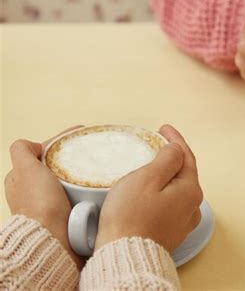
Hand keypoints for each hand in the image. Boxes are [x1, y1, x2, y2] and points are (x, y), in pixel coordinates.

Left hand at [4, 126, 84, 267]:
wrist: (53, 237)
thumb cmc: (39, 204)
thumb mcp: (25, 169)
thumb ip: (22, 150)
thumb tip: (35, 145)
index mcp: (20, 181)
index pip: (40, 153)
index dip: (59, 141)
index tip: (78, 134)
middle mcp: (32, 194)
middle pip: (54, 166)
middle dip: (71, 158)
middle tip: (91, 152)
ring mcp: (49, 205)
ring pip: (67, 181)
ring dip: (81, 175)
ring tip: (97, 168)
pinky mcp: (65, 216)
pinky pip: (77, 196)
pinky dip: (86, 190)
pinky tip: (96, 187)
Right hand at [95, 125, 202, 252]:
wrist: (124, 255)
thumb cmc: (131, 217)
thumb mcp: (148, 178)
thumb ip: (167, 160)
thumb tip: (176, 150)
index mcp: (190, 190)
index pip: (186, 156)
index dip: (175, 139)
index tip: (163, 128)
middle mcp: (192, 207)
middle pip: (184, 172)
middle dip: (172, 156)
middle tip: (158, 143)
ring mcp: (182, 222)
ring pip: (177, 189)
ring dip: (167, 174)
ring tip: (153, 164)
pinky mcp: (170, 232)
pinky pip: (170, 203)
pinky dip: (163, 191)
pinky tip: (151, 190)